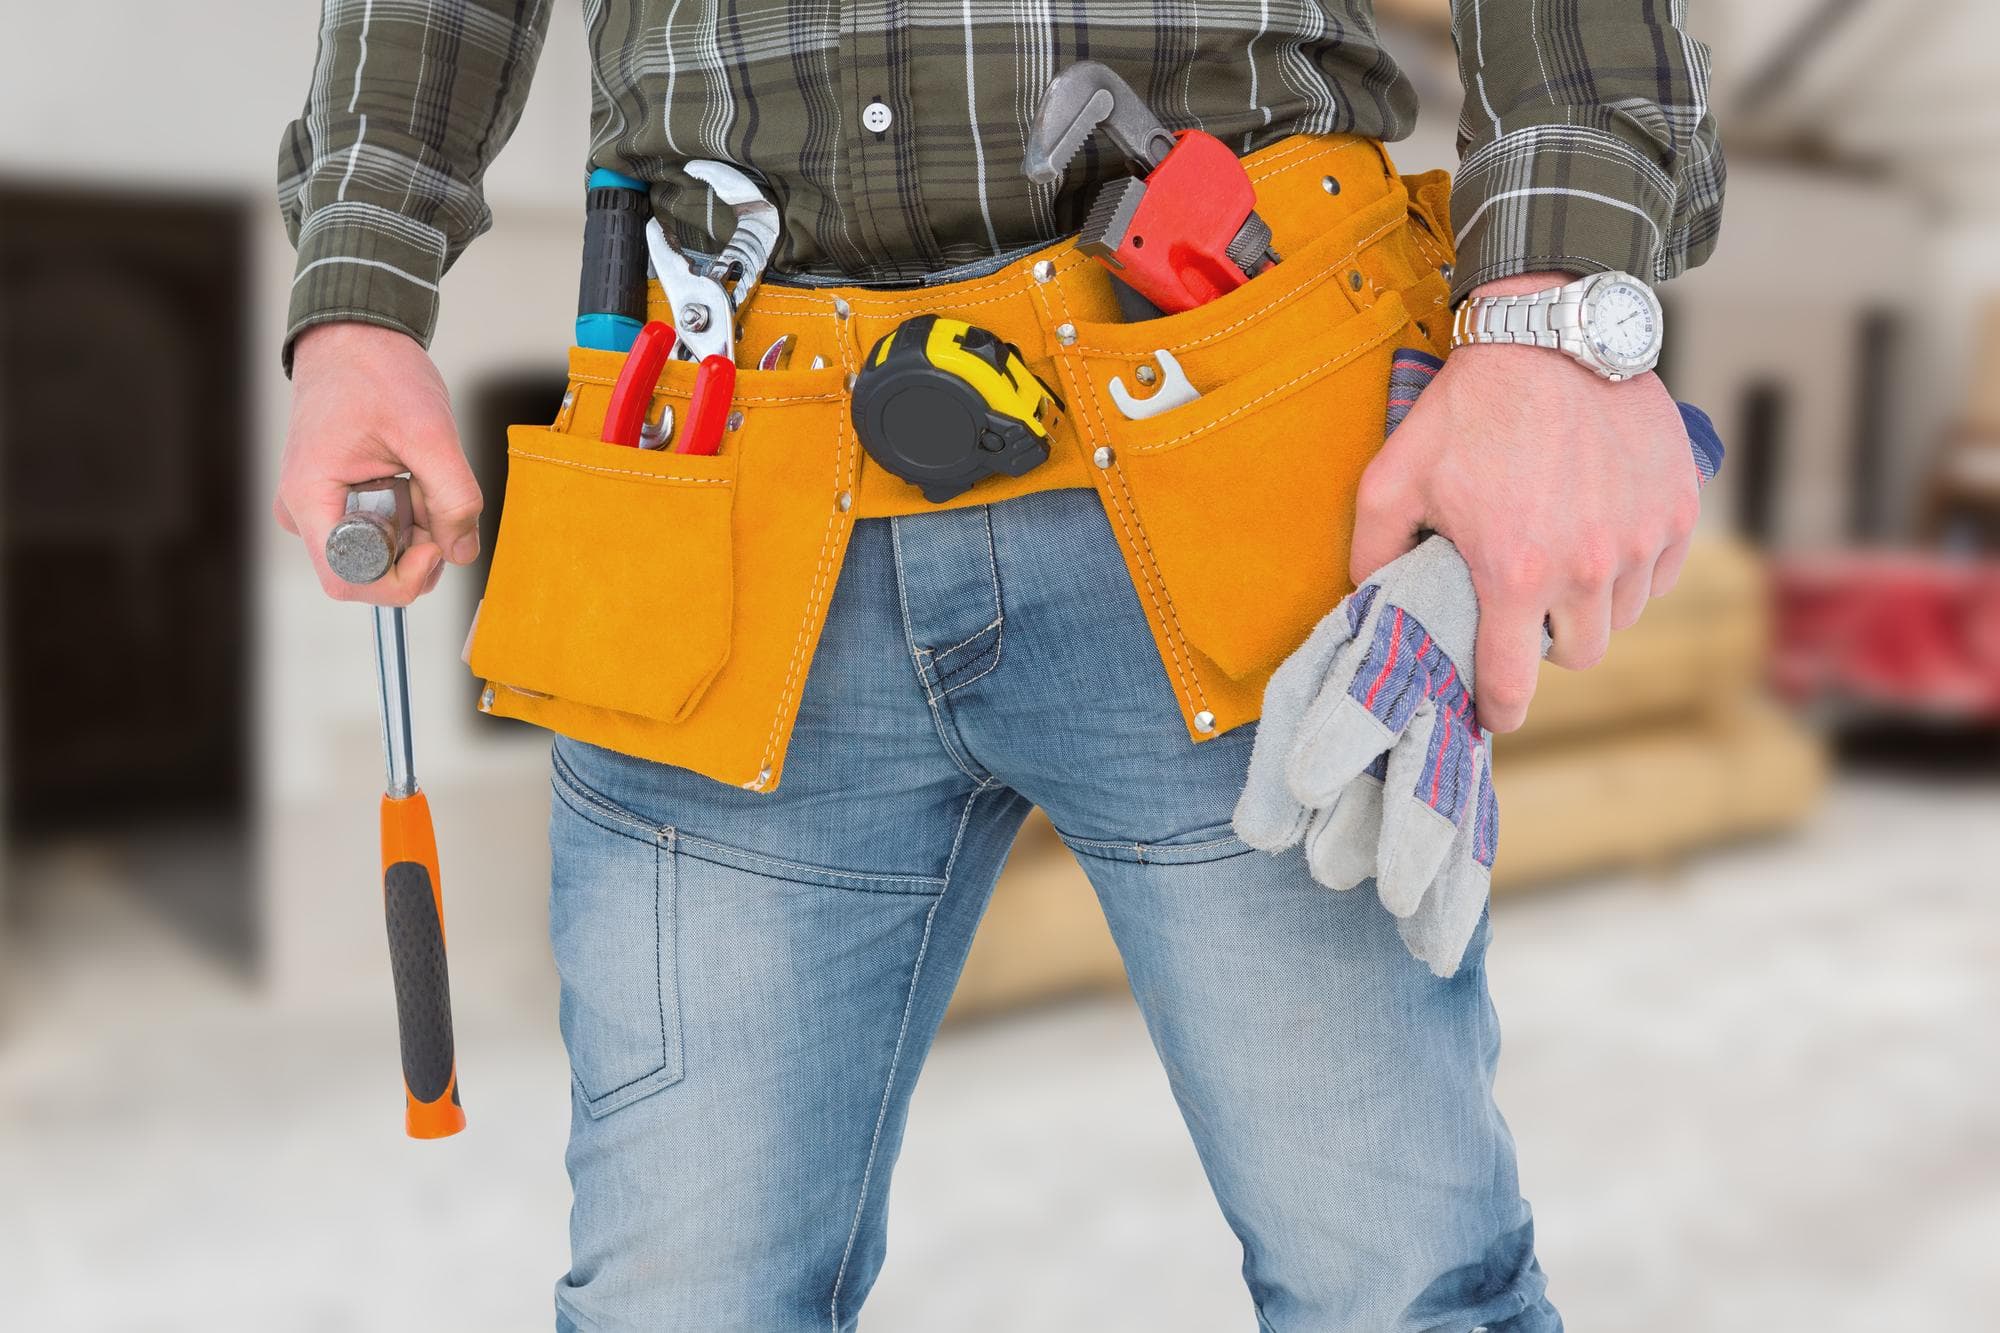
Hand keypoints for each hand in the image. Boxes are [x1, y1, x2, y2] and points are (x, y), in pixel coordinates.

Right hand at [275, 322, 482, 605]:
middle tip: (437, 501)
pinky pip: (377, 531)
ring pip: (379, 553)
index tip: (434, 543)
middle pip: (368, 572)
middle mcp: (305, 512)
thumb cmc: (379, 373)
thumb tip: (463, 553)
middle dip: (417, 551)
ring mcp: (318, 508)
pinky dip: (409, 517)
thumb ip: (455, 498)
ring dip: (417, 531)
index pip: (350, 578)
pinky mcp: (334, 501)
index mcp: (312, 497)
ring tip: (423, 479)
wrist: (355, 336)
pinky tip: (414, 479)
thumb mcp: (431, 433)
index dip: (401, 578)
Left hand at [1348, 274, 1698, 731]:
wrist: (1551, 332)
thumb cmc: (1467, 408)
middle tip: (1523, 605)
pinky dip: (1636, 566)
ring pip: (1623, 616)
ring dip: (1593, 603)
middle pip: (1579, 655)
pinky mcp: (1679, 508)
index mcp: (1515, 573)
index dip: (1499, 707)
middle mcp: (1589, 568)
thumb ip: (1374, 553)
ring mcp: (1643, 540)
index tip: (1495, 710)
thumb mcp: (1392, 479)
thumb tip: (1366, 602)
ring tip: (1561, 559)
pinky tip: (1602, 531)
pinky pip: (1662, 573)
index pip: (1511, 683)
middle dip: (1547, 642)